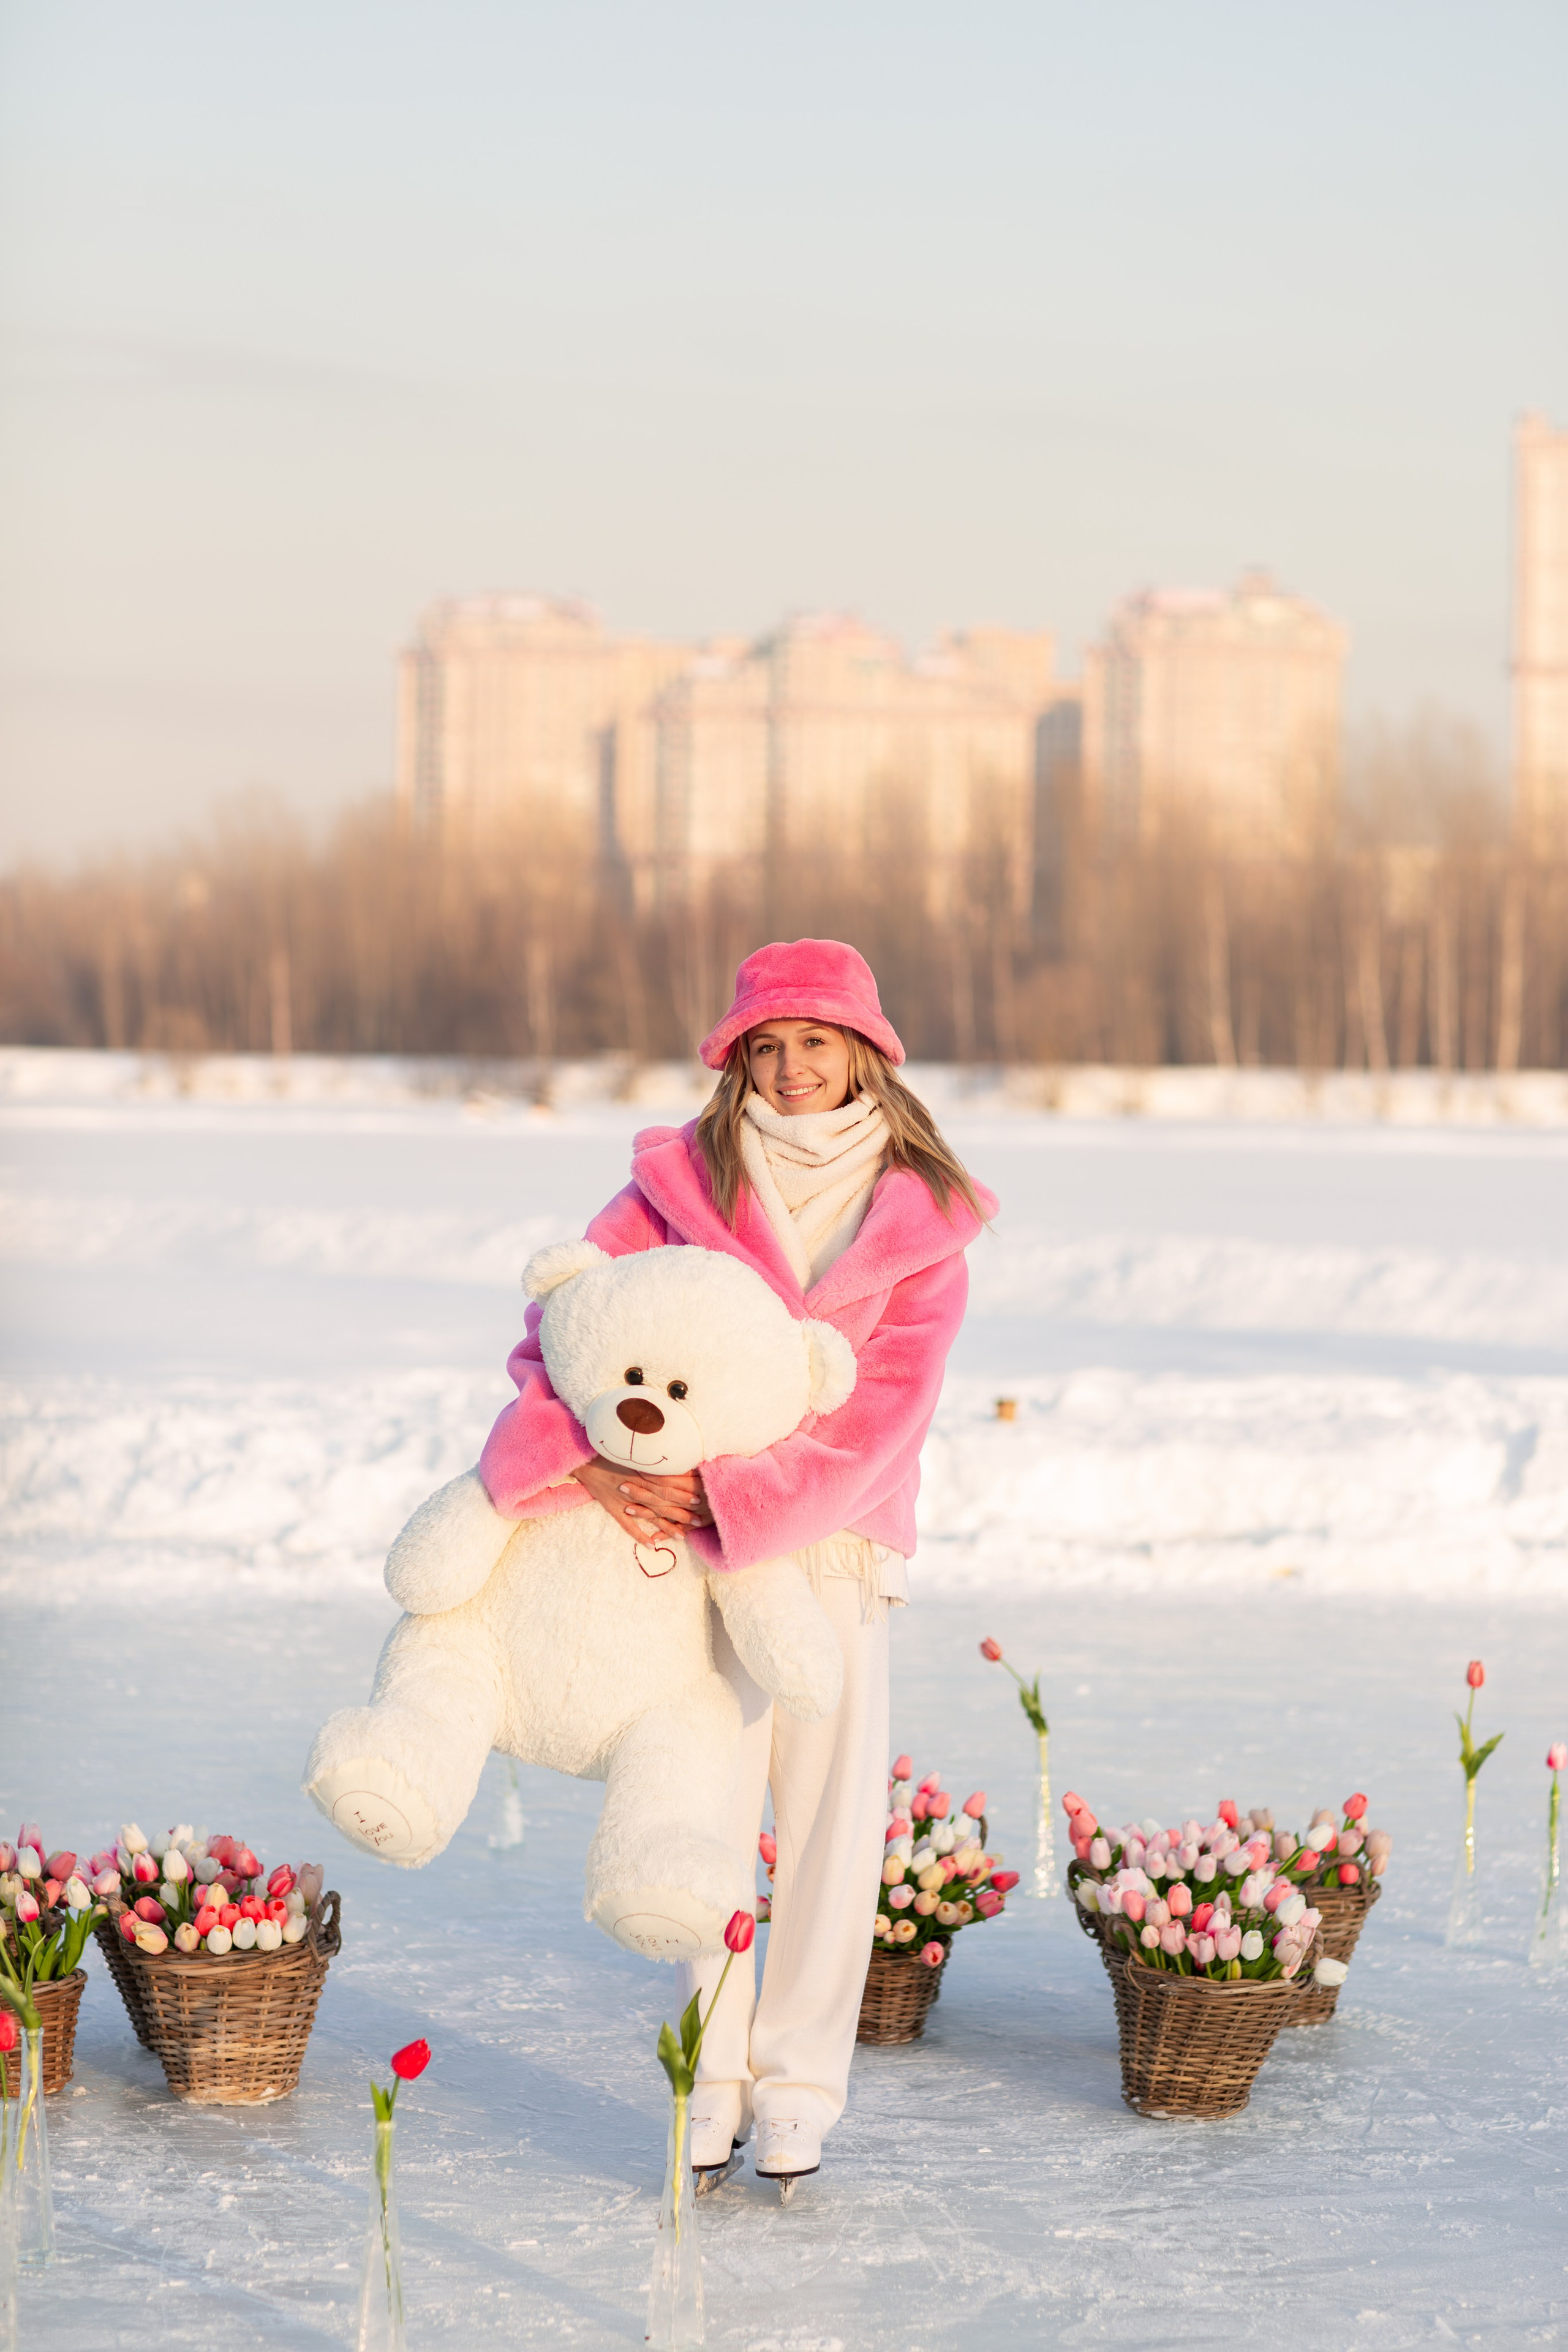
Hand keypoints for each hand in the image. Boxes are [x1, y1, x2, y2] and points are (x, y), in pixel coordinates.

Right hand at [570, 1459, 712, 1539]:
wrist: (583, 1457)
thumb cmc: (609, 1451)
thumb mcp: (632, 1451)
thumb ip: (650, 1457)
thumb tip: (673, 1458)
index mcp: (641, 1470)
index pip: (667, 1483)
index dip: (684, 1490)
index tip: (700, 1497)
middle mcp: (635, 1485)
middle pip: (663, 1501)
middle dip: (682, 1511)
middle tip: (699, 1521)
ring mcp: (623, 1499)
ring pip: (649, 1515)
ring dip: (666, 1526)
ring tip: (682, 1537)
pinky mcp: (611, 1508)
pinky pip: (626, 1525)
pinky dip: (639, 1535)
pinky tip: (651, 1546)